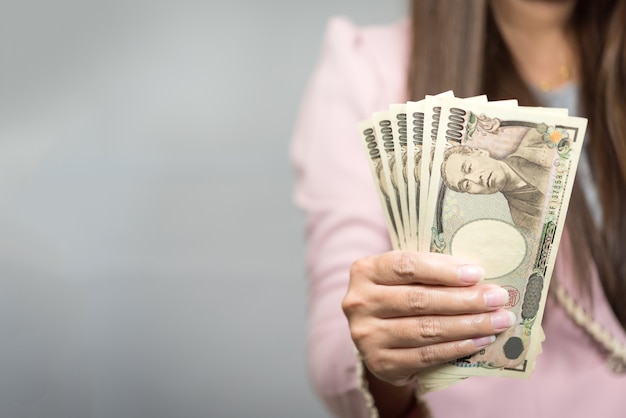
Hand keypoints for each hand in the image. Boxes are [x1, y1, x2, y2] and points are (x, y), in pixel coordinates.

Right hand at [342, 250, 514, 386]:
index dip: (443, 270)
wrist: (376, 336)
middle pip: (419, 300)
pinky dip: (457, 347)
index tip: (477, 274)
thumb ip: (430, 270)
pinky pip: (426, 355)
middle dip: (465, 299)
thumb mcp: (404, 277)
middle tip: (497, 299)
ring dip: (468, 325)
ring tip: (498, 321)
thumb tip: (478, 275)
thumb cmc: (399, 295)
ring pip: (426, 329)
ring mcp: (367, 335)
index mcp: (365, 271)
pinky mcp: (380, 363)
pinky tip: (480, 340)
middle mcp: (360, 302)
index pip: (406, 266)